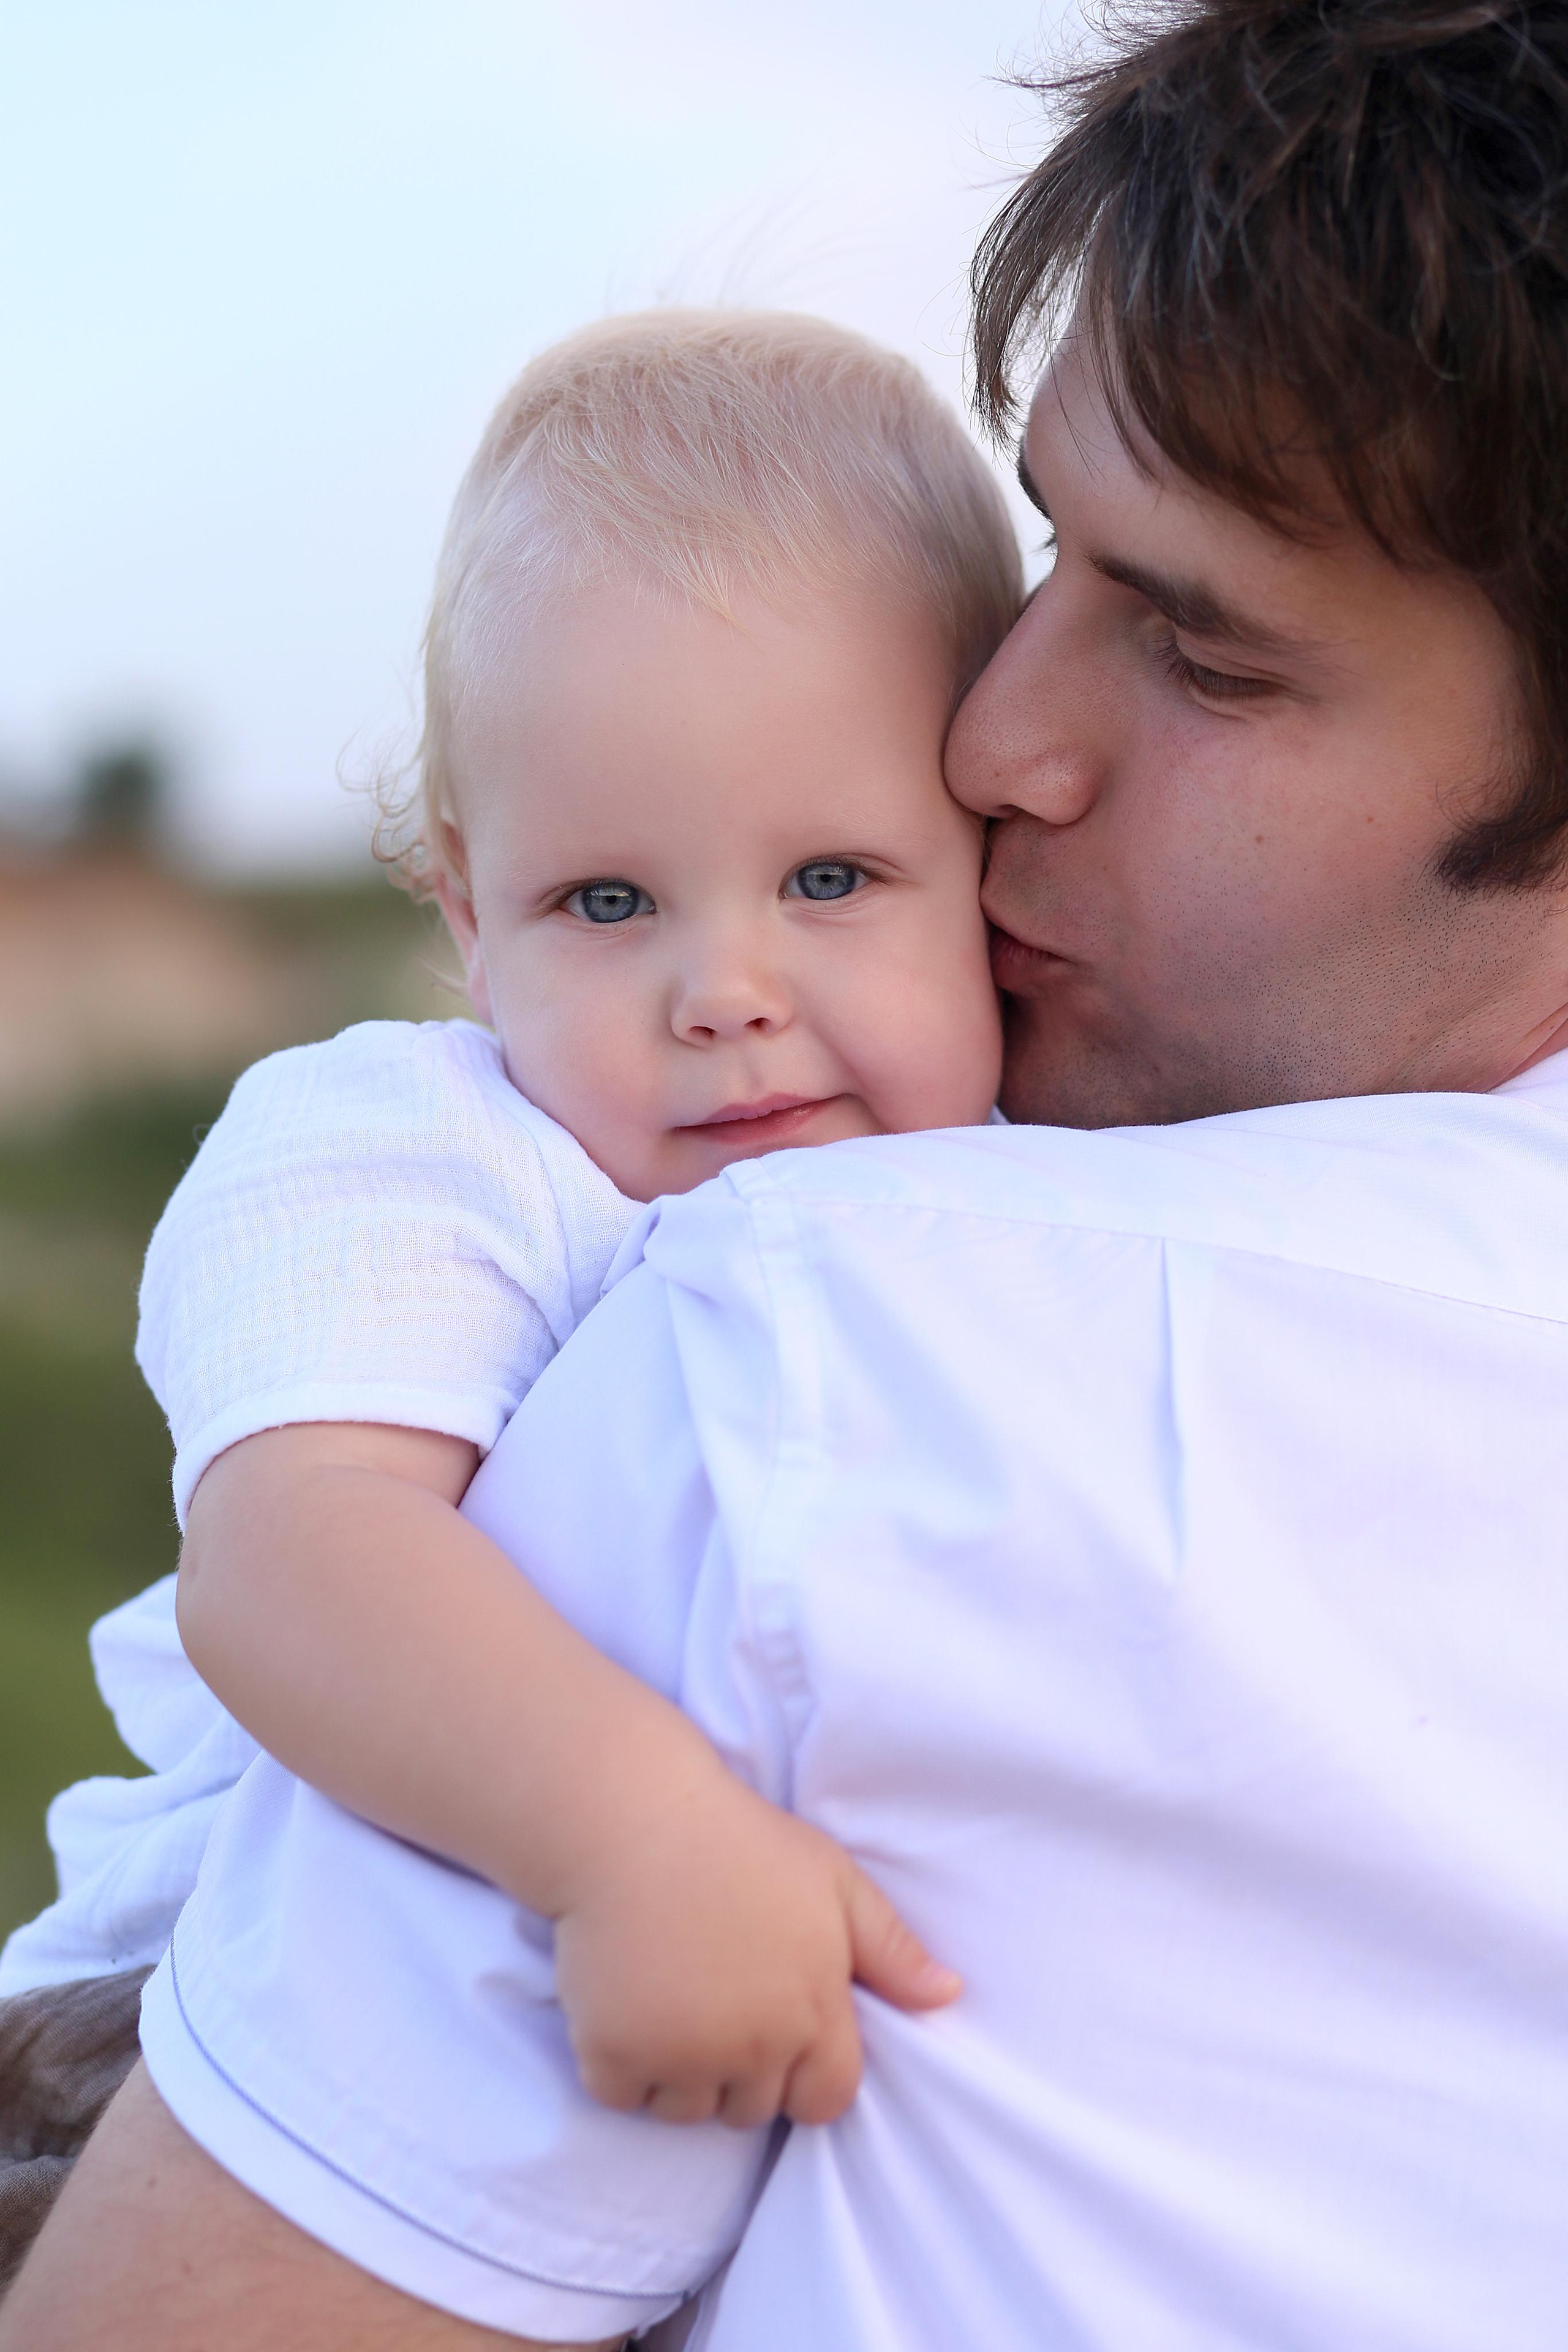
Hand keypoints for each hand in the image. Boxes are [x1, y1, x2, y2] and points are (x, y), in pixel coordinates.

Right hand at [550, 1764, 959, 2130]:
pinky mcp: (615, 2051)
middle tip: (716, 2000)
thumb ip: (891, 1948)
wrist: (637, 1819)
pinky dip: (621, 2067)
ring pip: (688, 2111)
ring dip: (681, 2076)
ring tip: (672, 2000)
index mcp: (814, 2009)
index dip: (807, 2077)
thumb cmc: (741, 1843)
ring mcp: (682, 2053)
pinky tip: (627, 2004)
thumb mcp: (835, 1880)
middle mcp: (753, 2045)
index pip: (827, 2101)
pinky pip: (622, 2098)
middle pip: (754, 2110)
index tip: (779, 2033)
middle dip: (740, 2072)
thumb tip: (950, 1996)